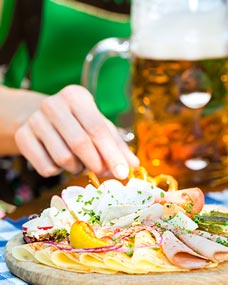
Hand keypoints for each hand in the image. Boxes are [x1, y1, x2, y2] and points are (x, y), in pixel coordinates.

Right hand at [15, 85, 139, 178]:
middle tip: (102, 172)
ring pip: (63, 158)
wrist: (40, 117)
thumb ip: (118, 146)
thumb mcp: (100, 128)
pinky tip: (59, 162)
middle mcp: (53, 104)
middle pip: (80, 143)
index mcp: (77, 96)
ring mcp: (34, 120)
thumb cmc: (79, 123)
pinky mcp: (22, 137)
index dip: (112, 154)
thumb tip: (134, 165)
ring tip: (79, 163)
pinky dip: (58, 171)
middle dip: (96, 163)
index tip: (123, 174)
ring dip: (76, 168)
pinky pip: (46, 167)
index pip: (98, 129)